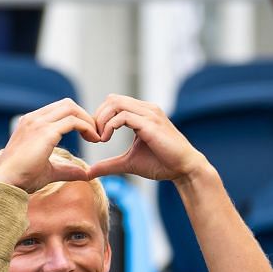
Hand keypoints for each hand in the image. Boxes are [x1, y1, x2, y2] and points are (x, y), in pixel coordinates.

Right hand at [0, 98, 99, 192]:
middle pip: (67, 104)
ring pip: (72, 109)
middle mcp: (33, 119)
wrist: (5, 183)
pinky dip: (87, 128)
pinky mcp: (45, 132)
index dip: (77, 118)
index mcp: (30, 123)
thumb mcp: (48, 170)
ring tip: (96, 137)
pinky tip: (93, 139)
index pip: (58, 109)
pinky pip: (73, 121)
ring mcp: (38, 123)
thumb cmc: (21, 179)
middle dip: (85, 116)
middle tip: (95, 134)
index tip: (87, 134)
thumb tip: (84, 174)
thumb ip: (66, 169)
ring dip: (88, 121)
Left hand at [87, 94, 209, 183]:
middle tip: (94, 137)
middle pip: (111, 99)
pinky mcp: (150, 124)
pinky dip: (109, 126)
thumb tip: (88, 172)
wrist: (184, 169)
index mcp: (142, 113)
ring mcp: (149, 114)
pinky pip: (123, 116)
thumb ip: (109, 165)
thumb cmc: (160, 164)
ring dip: (101, 121)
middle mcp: (146, 109)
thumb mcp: (128, 163)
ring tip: (100, 139)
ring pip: (115, 104)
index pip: (113, 102)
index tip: (95, 137)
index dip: (99, 117)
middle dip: (97, 117)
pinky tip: (105, 139)